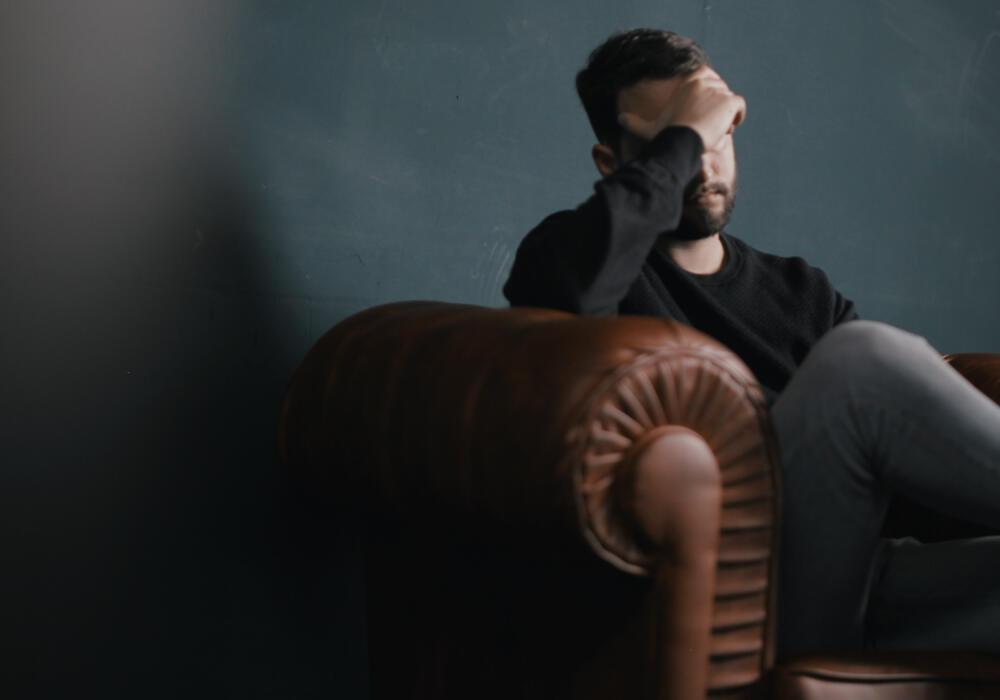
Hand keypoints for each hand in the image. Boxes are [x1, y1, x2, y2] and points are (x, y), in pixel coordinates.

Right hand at [617, 66, 745, 149]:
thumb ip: (634, 122)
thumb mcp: (648, 128)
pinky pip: (740, 107)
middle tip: (707, 126)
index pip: (707, 80)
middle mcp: (704, 80)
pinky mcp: (729, 101)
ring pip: (728, 101)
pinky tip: (727, 128)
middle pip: (719, 91)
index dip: (706, 97)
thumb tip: (618, 119)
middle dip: (716, 107)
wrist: (680, 140)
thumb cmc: (664, 134)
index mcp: (688, 81)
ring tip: (714, 131)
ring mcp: (718, 89)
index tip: (701, 113)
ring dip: (725, 116)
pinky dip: (737, 117)